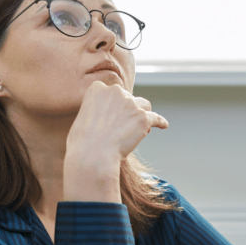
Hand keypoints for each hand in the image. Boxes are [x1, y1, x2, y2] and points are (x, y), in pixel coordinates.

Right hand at [64, 81, 167, 201]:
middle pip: (129, 98)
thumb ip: (96, 109)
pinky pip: (156, 118)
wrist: (92, 156)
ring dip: (142, 115)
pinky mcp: (143, 118)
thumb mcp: (83, 118)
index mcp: (97, 88)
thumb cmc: (82, 143)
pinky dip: (160, 122)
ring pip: (144, 105)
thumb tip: (109, 114)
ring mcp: (131, 104)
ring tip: (138, 130)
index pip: (113, 92)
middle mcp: (115, 92)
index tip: (114, 116)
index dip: (116, 105)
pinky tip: (163, 125)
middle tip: (123, 128)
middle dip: (128, 110)